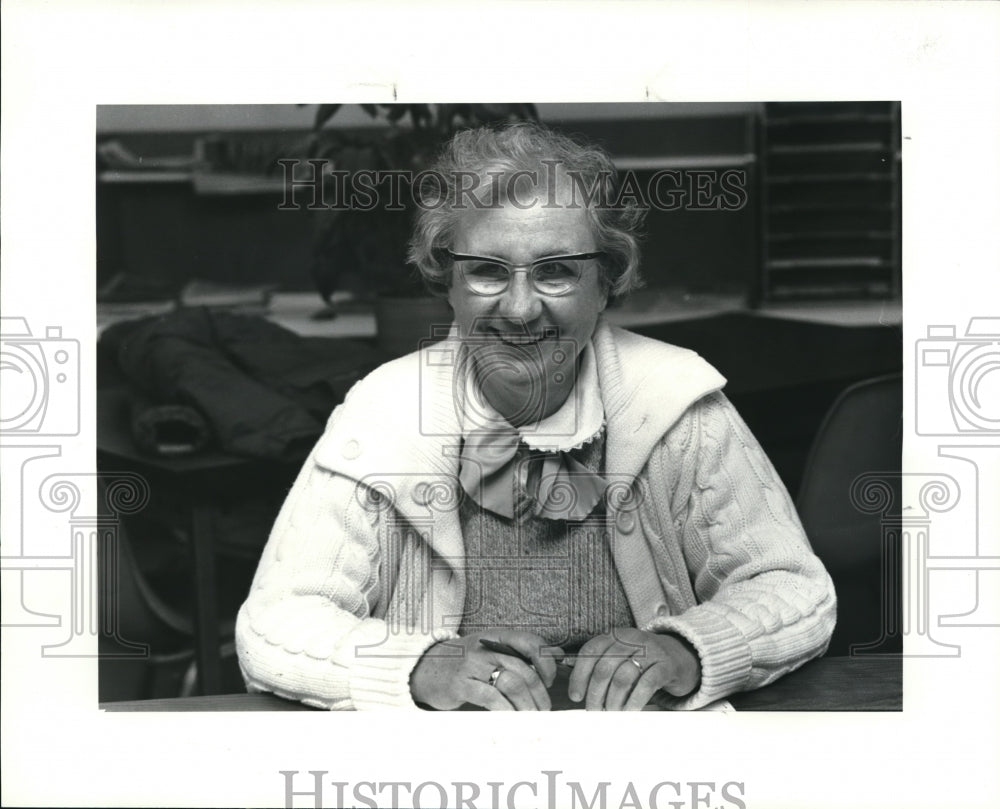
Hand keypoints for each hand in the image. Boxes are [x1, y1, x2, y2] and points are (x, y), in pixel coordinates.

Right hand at [410, 631, 563, 710]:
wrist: (426, 668)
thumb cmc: (466, 663)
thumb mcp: (492, 650)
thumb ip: (521, 653)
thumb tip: (557, 655)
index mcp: (497, 637)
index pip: (530, 642)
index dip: (546, 663)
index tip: (549, 681)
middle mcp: (486, 647)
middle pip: (524, 669)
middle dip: (539, 693)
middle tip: (543, 709)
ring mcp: (472, 665)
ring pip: (511, 683)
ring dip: (526, 705)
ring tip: (531, 718)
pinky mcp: (461, 683)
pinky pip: (492, 697)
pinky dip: (506, 711)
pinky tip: (511, 719)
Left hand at [568, 628, 700, 710]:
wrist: (682, 655)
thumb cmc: (644, 660)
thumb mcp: (622, 656)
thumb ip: (600, 666)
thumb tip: (577, 689)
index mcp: (615, 635)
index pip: (590, 652)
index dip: (579, 675)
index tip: (576, 696)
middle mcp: (631, 639)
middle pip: (604, 667)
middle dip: (595, 693)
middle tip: (593, 711)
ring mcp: (650, 651)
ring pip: (623, 677)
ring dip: (613, 700)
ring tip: (611, 714)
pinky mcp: (666, 665)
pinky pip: (646, 684)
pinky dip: (634, 701)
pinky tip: (629, 711)